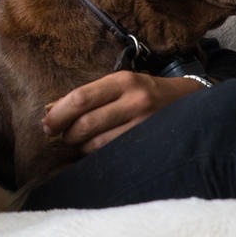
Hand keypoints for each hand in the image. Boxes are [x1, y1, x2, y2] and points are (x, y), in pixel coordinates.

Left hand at [41, 71, 203, 153]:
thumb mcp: (121, 84)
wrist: (189, 102)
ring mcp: (144, 124)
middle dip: (66, 134)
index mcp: (123, 81)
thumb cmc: (145, 92)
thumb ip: (90, 95)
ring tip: (78, 143)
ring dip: (80, 147)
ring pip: (97, 144)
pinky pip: (113, 154)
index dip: (58, 114)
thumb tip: (51, 110)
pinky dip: (96, 155)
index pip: (80, 98)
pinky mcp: (149, 143)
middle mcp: (135, 101)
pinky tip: (93, 151)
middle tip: (60, 136)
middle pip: (86, 124)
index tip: (46, 124)